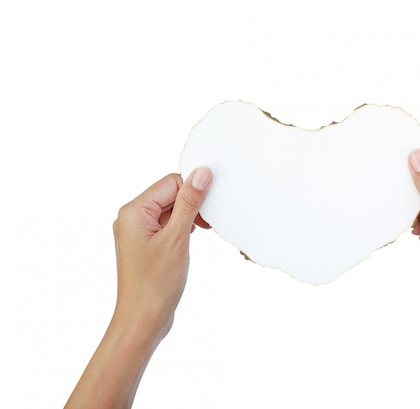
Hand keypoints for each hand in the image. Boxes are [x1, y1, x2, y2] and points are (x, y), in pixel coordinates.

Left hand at [112, 167, 211, 338]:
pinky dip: (184, 229)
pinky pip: (169, 226)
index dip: (193, 191)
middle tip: (207, 224)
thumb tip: (201, 173)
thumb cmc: (155, 284)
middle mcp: (132, 218)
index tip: (210, 206)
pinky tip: (192, 241)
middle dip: (192, 205)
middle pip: (170, 194)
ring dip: (189, 218)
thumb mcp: (177, 238)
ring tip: (199, 235)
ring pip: (171, 210)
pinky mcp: (148, 245)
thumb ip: (189, 202)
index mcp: (134, 211)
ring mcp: (139, 233)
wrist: (143, 321)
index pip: (170, 183)